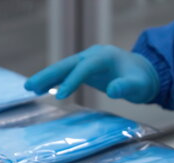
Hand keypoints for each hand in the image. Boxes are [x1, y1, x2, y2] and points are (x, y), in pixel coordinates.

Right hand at [25, 45, 159, 102]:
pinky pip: (67, 73)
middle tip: (29, 86)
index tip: (60, 97)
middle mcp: (92, 55)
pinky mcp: (86, 69)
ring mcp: (88, 61)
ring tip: (29, 88)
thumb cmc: (142, 81)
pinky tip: (41, 89)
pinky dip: (55, 81)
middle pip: (67, 64)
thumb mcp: (138, 86)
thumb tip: (112, 91)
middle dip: (48, 75)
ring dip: (47, 77)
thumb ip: (126, 87)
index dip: (71, 81)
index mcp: (104, 57)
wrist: (145, 73)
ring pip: (64, 68)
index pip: (83, 68)